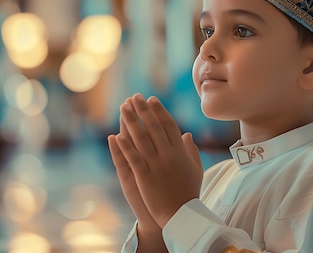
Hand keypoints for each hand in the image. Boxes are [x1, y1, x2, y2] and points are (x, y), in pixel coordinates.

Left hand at [116, 93, 202, 227]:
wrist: (183, 215)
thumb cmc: (189, 193)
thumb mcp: (196, 169)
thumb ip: (191, 151)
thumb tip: (188, 134)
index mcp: (180, 152)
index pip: (169, 125)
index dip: (159, 111)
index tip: (152, 99)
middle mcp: (169, 155)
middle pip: (154, 127)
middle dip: (144, 110)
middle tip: (135, 96)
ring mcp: (156, 165)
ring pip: (142, 139)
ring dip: (131, 121)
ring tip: (124, 107)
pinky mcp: (145, 177)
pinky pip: (134, 158)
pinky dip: (125, 146)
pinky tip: (117, 135)